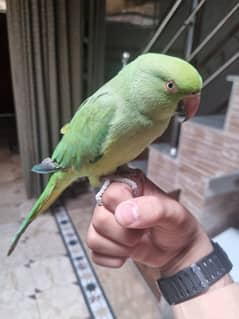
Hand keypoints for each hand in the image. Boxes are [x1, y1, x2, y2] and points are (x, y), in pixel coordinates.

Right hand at [87, 177, 212, 275]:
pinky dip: (114, 258)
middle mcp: (111, 200)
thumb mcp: (174, 213)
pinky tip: (128, 252)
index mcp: (127, 184)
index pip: (110, 194)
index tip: (143, 216)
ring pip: (94, 238)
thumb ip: (153, 208)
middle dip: (125, 234)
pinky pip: (95, 254)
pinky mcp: (101, 240)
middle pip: (99, 219)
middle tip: (142, 232)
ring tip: (136, 241)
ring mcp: (104, 220)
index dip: (126, 210)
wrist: (177, 250)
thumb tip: (123, 215)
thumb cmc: (176, 225)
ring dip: (120, 247)